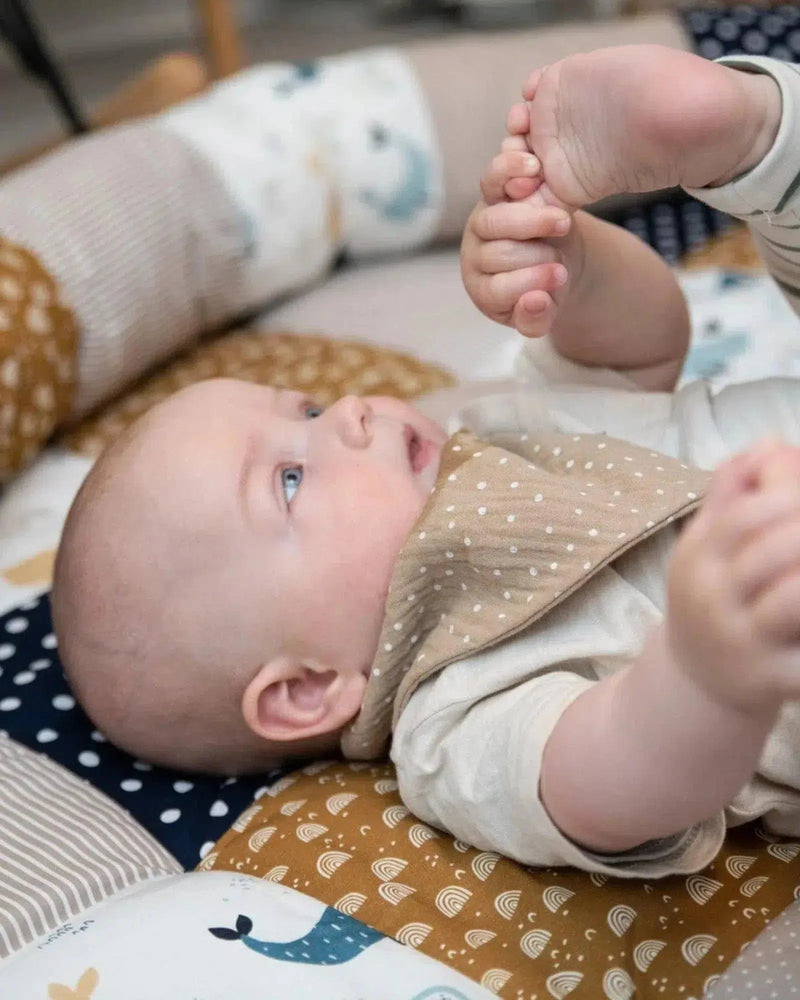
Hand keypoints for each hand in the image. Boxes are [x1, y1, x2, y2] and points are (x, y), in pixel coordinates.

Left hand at [460, 136, 576, 338]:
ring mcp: (481, 223)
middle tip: (562, 257)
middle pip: (498, 255)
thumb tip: (535, 301)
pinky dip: (510, 174)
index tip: (560, 276)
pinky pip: (493, 181)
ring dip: (532, 221)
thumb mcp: (545, 312)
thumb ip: (538, 317)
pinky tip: (535, 175)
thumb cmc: (548, 289)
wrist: (556, 252)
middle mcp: (475, 258)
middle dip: (535, 256)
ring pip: (494, 221)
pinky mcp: (493, 193)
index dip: (529, 283)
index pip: (498, 289)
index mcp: (484, 291)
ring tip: (562, 223)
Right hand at [666, 440, 799, 715]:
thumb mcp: (705, 544)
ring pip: (791, 599)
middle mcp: (712, 599)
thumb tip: (772, 444)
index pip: (742, 515)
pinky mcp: (770, 680)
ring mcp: (742, 641)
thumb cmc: (712, 598)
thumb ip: (732, 491)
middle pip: (770, 550)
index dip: (789, 492)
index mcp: (698, 558)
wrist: (693, 683)